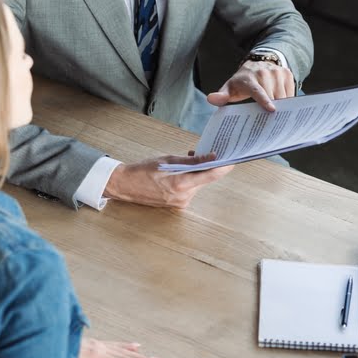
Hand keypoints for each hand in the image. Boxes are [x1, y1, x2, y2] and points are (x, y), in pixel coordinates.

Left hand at [76, 339, 158, 357]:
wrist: (51, 343)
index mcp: (99, 357)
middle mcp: (103, 348)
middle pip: (128, 357)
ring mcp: (101, 344)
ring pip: (125, 350)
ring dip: (141, 355)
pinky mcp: (97, 343)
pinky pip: (117, 344)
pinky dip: (128, 346)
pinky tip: (137, 346)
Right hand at [104, 155, 233, 207]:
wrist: (125, 186)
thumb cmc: (143, 170)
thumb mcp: (168, 160)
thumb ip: (192, 161)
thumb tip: (211, 157)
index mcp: (181, 184)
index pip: (210, 176)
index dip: (223, 167)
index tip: (232, 160)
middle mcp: (183, 197)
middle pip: (204, 180)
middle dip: (205, 166)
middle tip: (201, 152)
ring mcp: (180, 203)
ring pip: (196, 184)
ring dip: (195, 173)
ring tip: (184, 161)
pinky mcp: (177, 205)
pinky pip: (189, 190)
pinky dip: (188, 180)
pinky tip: (179, 172)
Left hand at [207, 61, 294, 111]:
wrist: (257, 63)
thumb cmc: (242, 81)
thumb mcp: (230, 88)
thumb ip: (222, 96)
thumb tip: (211, 99)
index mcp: (249, 79)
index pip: (257, 91)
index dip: (264, 100)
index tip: (272, 110)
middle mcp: (264, 73)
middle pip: (274, 97)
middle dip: (275, 109)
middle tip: (273, 123)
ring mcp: (277, 72)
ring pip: (284, 96)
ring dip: (282, 106)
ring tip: (277, 115)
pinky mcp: (287, 73)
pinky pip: (290, 92)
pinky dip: (287, 100)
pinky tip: (282, 104)